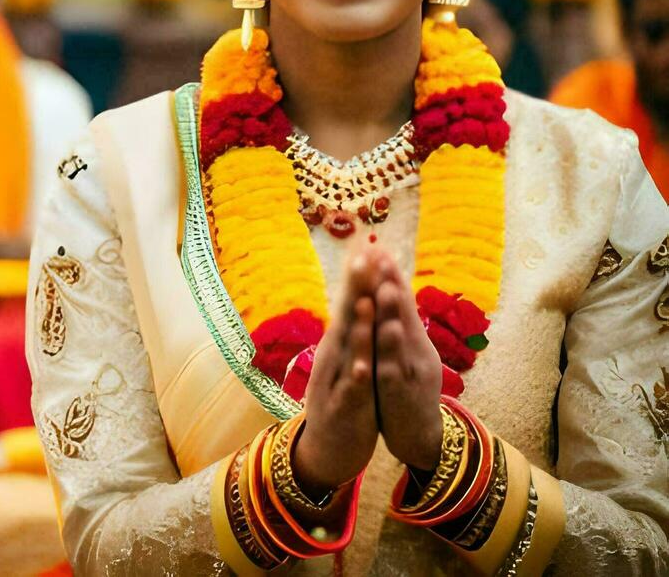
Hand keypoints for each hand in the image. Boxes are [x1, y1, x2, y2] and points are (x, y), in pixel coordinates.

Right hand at [293, 247, 381, 495]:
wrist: (325, 450)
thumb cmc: (341, 402)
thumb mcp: (346, 360)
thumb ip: (350, 330)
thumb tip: (355, 295)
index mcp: (340, 345)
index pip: (350, 302)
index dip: (360, 274)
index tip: (368, 243)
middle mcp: (335, 357)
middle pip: (345, 317)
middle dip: (355, 287)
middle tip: (362, 254)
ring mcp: (337, 382)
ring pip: (348, 352)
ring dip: (355, 327)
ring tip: (362, 302)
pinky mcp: (345, 409)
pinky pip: (353, 392)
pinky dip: (357, 377)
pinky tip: (363, 366)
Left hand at [372, 247, 444, 470]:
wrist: (421, 436)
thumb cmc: (409, 389)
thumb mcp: (406, 353)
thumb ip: (399, 324)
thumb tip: (390, 292)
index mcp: (412, 338)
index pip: (401, 301)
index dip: (391, 275)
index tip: (380, 247)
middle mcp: (414, 348)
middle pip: (402, 312)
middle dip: (393, 283)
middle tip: (384, 254)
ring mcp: (408, 369)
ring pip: (399, 336)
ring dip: (393, 312)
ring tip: (386, 287)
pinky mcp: (399, 391)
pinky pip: (391, 369)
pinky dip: (388, 352)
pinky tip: (383, 335)